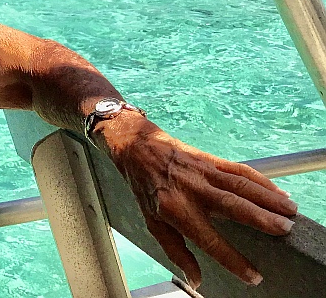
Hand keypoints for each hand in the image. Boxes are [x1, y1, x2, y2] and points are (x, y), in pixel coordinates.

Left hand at [98, 114, 297, 288]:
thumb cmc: (145, 189)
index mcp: (176, 210)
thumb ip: (176, 251)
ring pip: (240, 185)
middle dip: (260, 219)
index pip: (209, 241)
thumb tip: (196, 279)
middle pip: (231, 206)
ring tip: (291, 211)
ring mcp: (202, 173)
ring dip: (268, 198)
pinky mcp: (209, 159)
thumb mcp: (152, 223)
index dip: (232, 260)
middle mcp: (191, 190)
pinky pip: (238, 169)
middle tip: (285, 230)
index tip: (254, 275)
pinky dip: (261, 181)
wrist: (137, 148)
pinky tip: (278, 191)